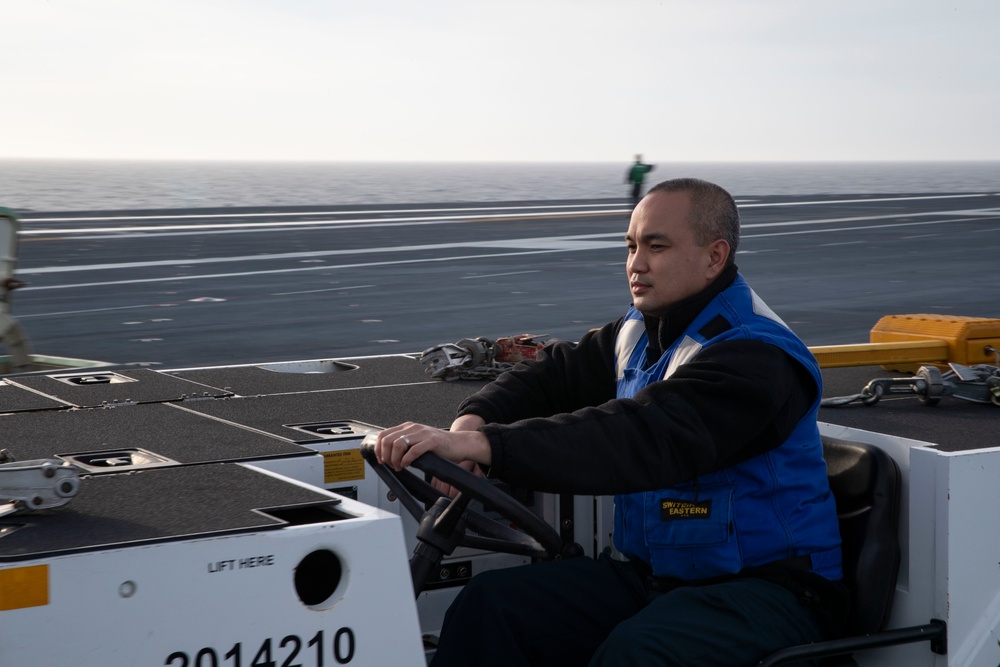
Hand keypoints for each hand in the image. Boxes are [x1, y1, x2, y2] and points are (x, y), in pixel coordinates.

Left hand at [373, 421, 491, 471]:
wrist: (459, 444)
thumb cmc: (440, 446)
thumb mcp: (418, 441)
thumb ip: (405, 444)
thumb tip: (389, 456)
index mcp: (408, 427)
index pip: (383, 435)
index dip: (379, 449)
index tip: (381, 460)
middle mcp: (413, 428)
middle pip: (388, 440)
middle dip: (386, 456)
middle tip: (391, 465)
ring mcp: (422, 433)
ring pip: (398, 444)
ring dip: (395, 459)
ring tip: (400, 466)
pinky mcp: (432, 441)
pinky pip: (413, 451)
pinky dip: (407, 460)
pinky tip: (408, 464)